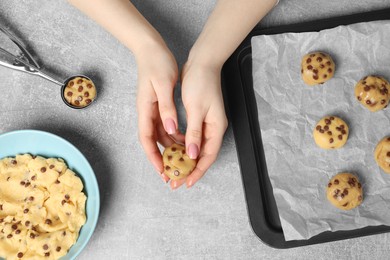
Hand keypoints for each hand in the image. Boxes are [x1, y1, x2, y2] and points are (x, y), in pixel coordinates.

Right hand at [136, 40, 183, 182]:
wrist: (151, 49)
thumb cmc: (156, 64)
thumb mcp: (163, 85)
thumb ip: (166, 108)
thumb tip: (171, 130)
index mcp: (145, 109)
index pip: (147, 139)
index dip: (153, 156)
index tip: (161, 170)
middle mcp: (147, 113)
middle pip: (153, 141)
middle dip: (161, 158)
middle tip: (172, 173)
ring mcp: (152, 110)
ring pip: (161, 135)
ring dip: (169, 148)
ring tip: (181, 161)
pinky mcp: (159, 106)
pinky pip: (166, 126)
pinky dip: (173, 136)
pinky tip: (183, 141)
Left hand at [170, 60, 227, 188]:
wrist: (202, 63)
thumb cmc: (201, 83)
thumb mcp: (196, 108)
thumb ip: (194, 133)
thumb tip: (192, 155)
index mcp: (215, 127)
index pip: (208, 156)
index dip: (198, 171)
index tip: (187, 182)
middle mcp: (212, 128)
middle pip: (202, 155)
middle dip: (190, 169)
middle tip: (176, 180)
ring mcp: (206, 123)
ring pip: (195, 147)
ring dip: (184, 158)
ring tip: (172, 168)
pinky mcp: (198, 118)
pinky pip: (190, 137)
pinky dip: (182, 144)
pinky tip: (172, 149)